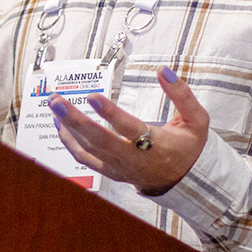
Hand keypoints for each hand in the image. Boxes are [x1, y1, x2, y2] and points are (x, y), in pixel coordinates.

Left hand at [48, 66, 208, 193]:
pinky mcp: (110, 171)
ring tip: (54, 105)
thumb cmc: (188, 146)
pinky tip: (59, 124)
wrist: (184, 180)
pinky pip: (84, 159)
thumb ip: (182, 94)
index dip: (111, 114)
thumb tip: (163, 70)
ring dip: (68, 127)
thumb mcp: (197, 120)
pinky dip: (68, 142)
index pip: (130, 129)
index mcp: (157, 146)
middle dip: (75, 121)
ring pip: (88, 150)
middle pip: (100, 141)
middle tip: (57, 101)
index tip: (92, 96)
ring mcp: (119, 168)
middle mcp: (134, 159)